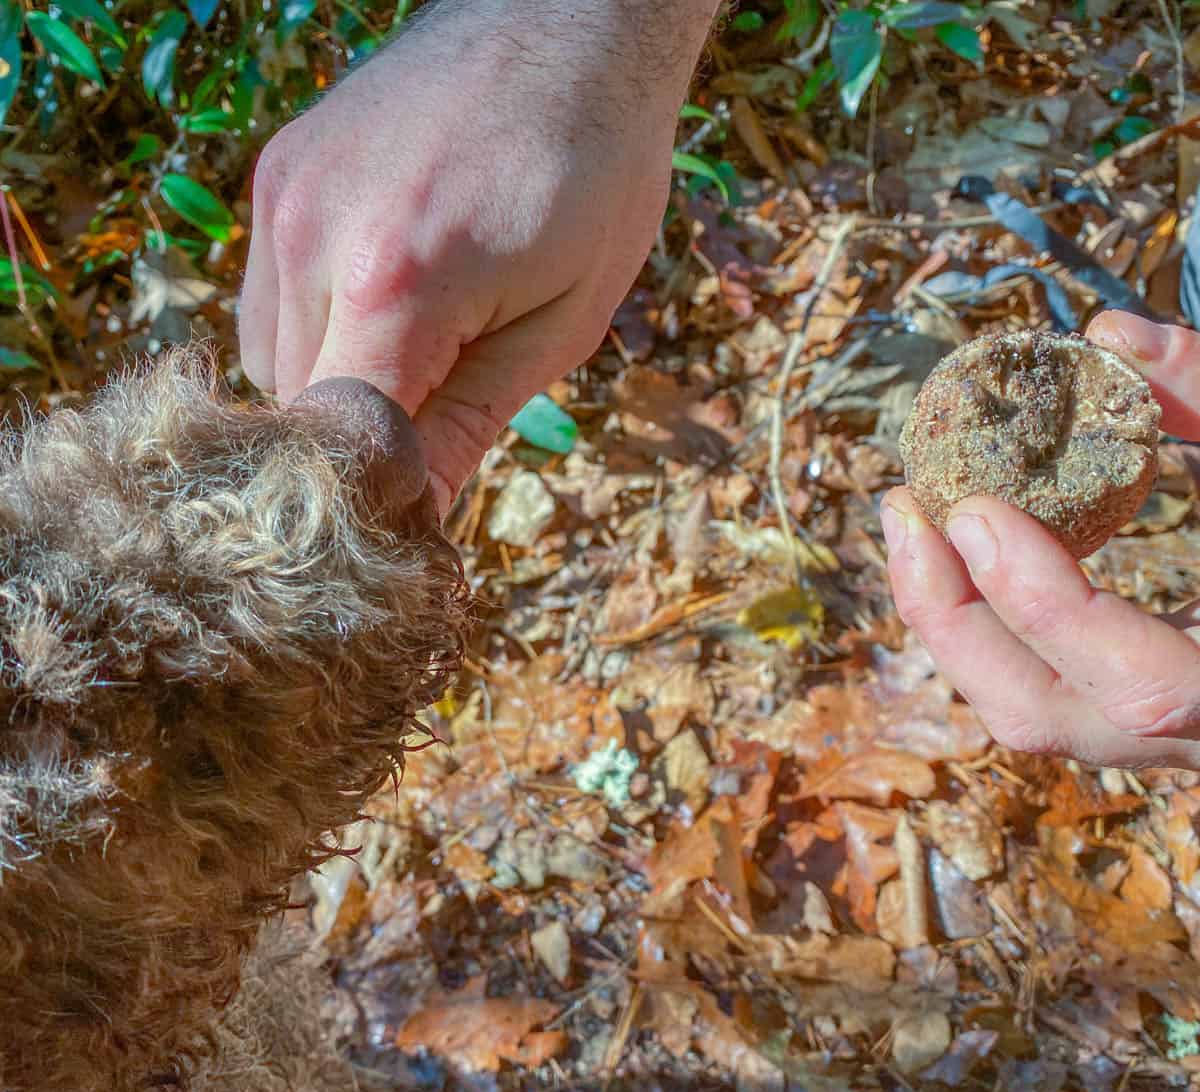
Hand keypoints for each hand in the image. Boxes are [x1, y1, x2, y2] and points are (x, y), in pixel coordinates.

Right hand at [238, 0, 718, 513]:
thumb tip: (417, 519)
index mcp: (394, 284)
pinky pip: (270, 302)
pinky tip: (385, 302)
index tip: (418, 515)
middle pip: (298, 413)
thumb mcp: (559, 324)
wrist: (567, 24)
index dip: (377, 495)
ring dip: (334, 389)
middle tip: (435, 425)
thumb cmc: (595, 175)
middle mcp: (311, 238)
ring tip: (422, 345)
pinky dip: (317, 333)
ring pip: (269, 364)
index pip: (341, 444)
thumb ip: (470, 425)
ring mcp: (283, 198)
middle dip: (361, 443)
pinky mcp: (277, 175)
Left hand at [882, 312, 1199, 769]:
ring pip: (1033, 715)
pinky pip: (1047, 686)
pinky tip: (972, 548)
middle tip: (902, 506)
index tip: (973, 509)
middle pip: (1045, 718)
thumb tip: (1108, 334)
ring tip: (917, 520)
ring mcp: (1182, 739)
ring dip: (958, 621)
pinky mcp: (1157, 715)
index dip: (1047, 603)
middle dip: (953, 618)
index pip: (1142, 684)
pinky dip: (995, 622)